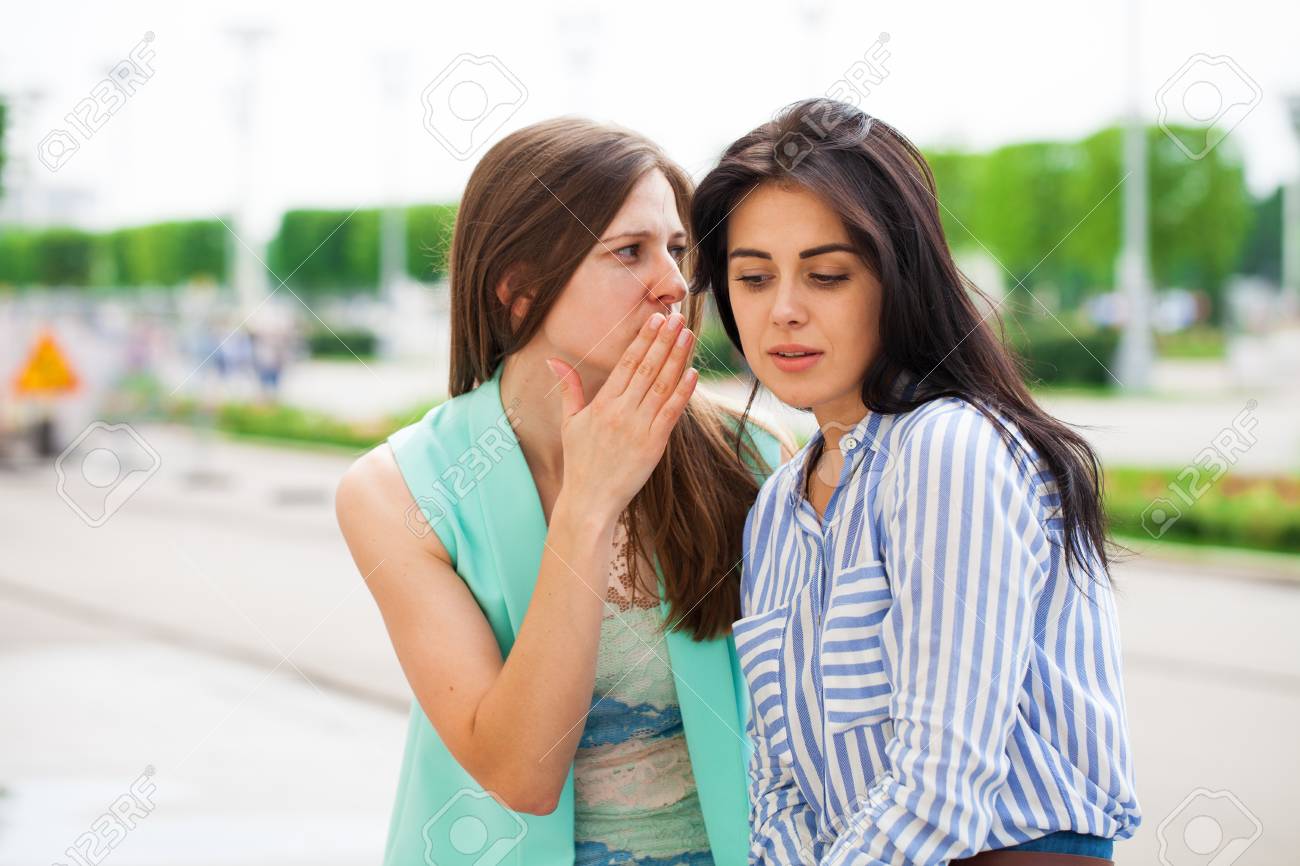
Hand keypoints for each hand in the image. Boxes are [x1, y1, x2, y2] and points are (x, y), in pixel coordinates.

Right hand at [545, 311, 697, 521]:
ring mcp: (639, 428)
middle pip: (647, 368)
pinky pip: (671, 413)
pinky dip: (683, 392)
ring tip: (688, 335)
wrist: (590, 501)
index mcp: (602, 403)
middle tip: (678, 316)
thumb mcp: (570, 423)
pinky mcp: (654, 445)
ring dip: (677, 358)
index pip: (627, 363)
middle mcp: (621, 412)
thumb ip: (569, 389)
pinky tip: (693, 373)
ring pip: (662, 386)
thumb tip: (554, 360)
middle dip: (664, 340)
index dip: (643, 339)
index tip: (656, 319)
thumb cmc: (580, 462)